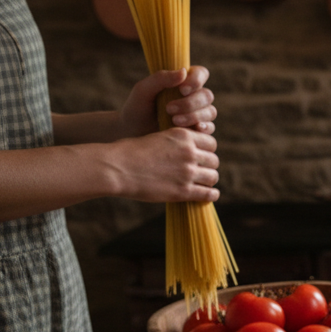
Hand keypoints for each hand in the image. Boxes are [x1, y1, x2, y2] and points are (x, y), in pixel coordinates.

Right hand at [106, 127, 220, 202]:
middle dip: (209, 165)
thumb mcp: (158, 137)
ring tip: (204, 184)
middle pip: (214, 160)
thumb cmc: (130, 152)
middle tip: (202, 171)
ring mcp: (187, 172)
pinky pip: (208, 194)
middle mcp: (189, 152)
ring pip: (213, 176)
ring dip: (209, 180)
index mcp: (183, 136)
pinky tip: (210, 195)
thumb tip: (190, 150)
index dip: (207, 150)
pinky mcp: (183, 191)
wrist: (116, 168)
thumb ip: (176, 143)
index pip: (210, 143)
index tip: (202, 156)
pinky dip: (211, 195)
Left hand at [118, 66, 217, 137]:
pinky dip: (204, 127)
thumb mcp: (143, 90)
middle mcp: (194, 96)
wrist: (133, 131)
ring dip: (194, 116)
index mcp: (183, 81)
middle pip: (207, 95)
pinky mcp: (198, 130)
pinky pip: (209, 127)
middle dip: (190, 103)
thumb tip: (183, 72)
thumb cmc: (138, 107)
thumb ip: (161, 78)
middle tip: (169, 109)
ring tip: (174, 121)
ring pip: (210, 111)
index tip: (182, 89)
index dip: (196, 80)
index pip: (201, 74)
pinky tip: (193, 129)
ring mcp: (198, 113)